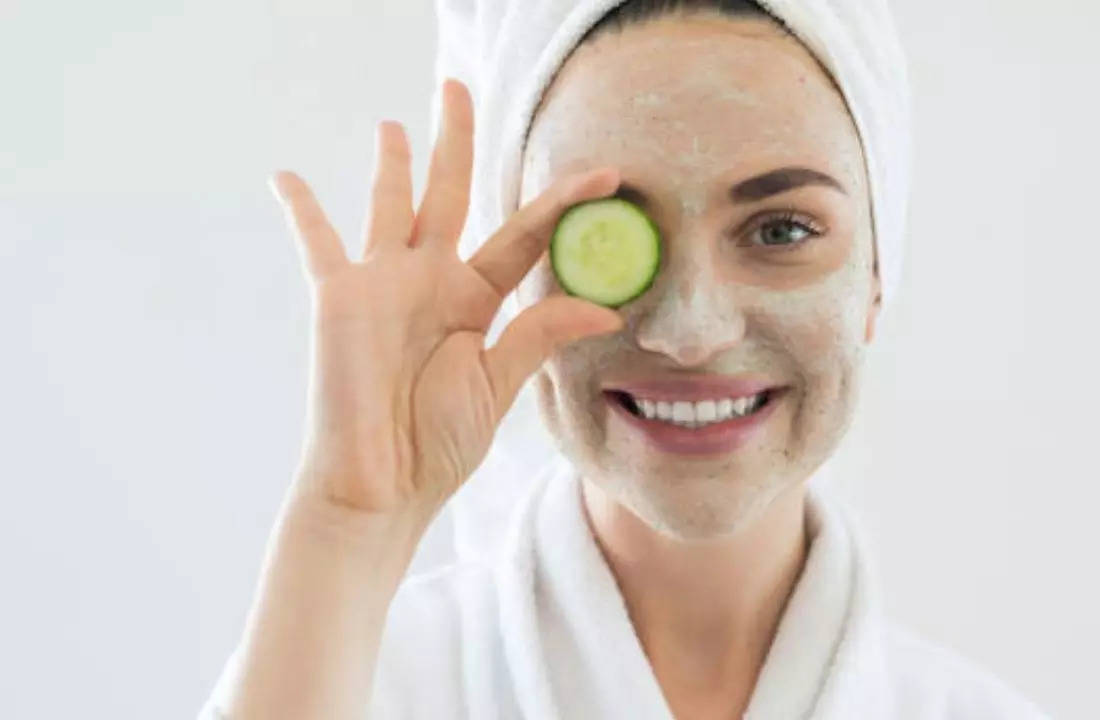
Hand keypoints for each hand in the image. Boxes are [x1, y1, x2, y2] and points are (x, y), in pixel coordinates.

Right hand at [270, 78, 622, 527]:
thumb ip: (538, 335)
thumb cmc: (439, 445)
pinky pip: (317, 240)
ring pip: (390, 203)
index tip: (608, 174)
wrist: (380, 484)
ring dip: (393, 162)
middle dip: (455, 141)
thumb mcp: (497, 385)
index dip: (563, 203)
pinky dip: (301, 208)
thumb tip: (605, 308)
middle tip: (458, 87)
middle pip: (450, 194)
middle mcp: (431, 280)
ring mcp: (384, 283)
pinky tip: (286, 176)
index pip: (523, 235)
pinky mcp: (339, 296)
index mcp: (475, 300)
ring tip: (397, 123)